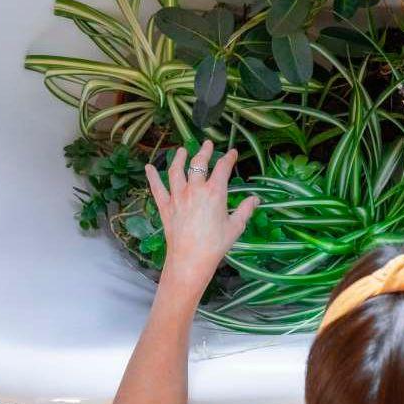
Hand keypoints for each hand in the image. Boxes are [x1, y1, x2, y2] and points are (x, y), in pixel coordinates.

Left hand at [144, 140, 259, 285]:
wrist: (190, 259)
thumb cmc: (216, 244)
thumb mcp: (235, 227)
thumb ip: (245, 210)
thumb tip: (255, 199)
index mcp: (214, 192)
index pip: (222, 168)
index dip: (228, 158)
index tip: (232, 153)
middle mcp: (195, 189)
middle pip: (198, 163)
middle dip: (203, 151)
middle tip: (206, 143)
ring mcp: (177, 196)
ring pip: (176, 171)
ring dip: (179, 158)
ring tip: (181, 150)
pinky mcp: (165, 206)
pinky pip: (157, 188)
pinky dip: (152, 177)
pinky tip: (148, 167)